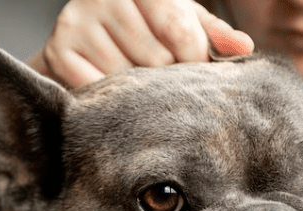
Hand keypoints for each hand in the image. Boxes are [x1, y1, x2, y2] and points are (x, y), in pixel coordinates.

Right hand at [28, 0, 253, 87]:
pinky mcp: (59, 50)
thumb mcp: (180, 21)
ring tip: (137, 86)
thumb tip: (243, 48)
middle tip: (163, 83)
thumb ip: (212, 33)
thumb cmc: (143, 29)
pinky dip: (110, 98)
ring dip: (137, 91)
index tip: (196, 74)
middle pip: (155, 57)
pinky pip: (97, 88)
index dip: (194, 59)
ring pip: (126, 77)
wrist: (84, 37)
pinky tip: (113, 92)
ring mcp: (77, 21)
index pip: (178, 27)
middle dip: (166, 78)